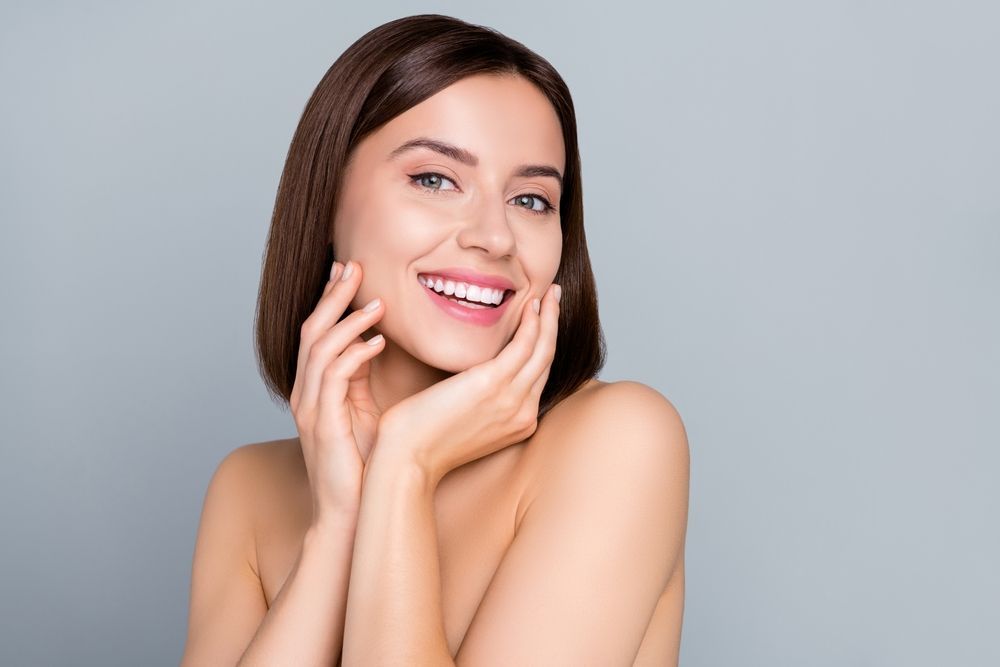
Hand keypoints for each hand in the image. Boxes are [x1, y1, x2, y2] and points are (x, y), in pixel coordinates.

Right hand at [290, 259, 386, 527]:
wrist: (348, 516)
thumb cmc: (362, 468)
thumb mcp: (364, 414)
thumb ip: (362, 381)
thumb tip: (379, 345)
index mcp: (315, 390)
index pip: (317, 333)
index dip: (330, 300)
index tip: (350, 272)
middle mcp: (305, 394)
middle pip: (311, 330)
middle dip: (332, 296)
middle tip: (355, 266)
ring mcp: (310, 408)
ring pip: (319, 348)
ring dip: (349, 321)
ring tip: (378, 303)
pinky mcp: (322, 423)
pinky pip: (333, 377)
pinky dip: (354, 354)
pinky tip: (378, 342)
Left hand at [375, 282, 561, 482]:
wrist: (407, 459)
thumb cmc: (421, 440)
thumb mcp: (461, 421)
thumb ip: (477, 401)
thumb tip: (470, 378)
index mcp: (517, 423)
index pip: (537, 376)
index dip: (543, 344)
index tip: (541, 320)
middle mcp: (523, 413)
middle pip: (547, 360)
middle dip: (554, 324)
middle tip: (555, 297)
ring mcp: (512, 400)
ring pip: (543, 349)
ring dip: (550, 316)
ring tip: (550, 292)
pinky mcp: (494, 383)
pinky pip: (524, 345)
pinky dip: (533, 322)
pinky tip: (532, 305)